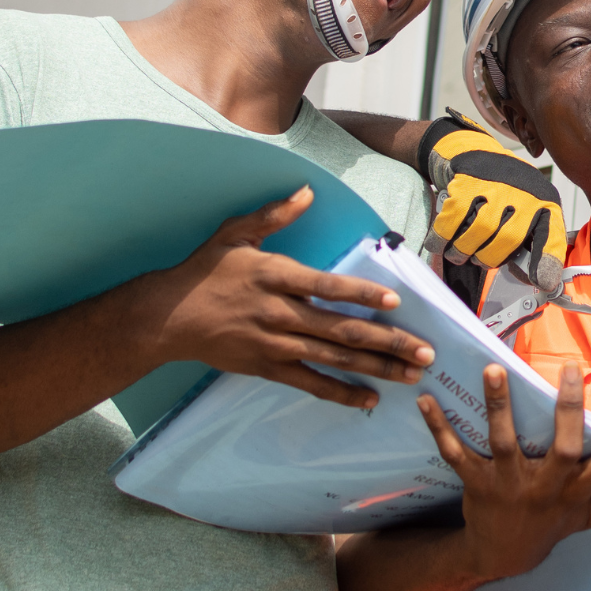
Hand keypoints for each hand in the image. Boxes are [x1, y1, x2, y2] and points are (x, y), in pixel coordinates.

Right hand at [133, 186, 434, 408]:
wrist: (166, 317)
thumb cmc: (204, 271)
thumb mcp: (235, 234)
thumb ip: (274, 214)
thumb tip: (307, 190)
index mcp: (275, 276)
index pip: (326, 287)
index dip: (361, 293)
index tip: (394, 301)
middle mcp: (278, 313)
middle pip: (341, 330)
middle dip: (387, 342)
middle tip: (424, 352)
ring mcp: (273, 344)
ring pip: (333, 359)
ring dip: (375, 368)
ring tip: (410, 375)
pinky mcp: (266, 368)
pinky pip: (309, 383)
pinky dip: (340, 393)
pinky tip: (368, 399)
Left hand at [417, 363, 590, 582]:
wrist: (499, 555)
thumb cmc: (549, 526)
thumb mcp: (587, 519)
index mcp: (574, 492)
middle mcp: (543, 487)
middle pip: (561, 447)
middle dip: (566, 407)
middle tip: (569, 368)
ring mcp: (507, 483)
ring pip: (503, 441)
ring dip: (498, 405)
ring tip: (495, 369)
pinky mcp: (474, 482)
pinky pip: (455, 452)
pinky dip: (440, 426)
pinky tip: (428, 399)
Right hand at [421, 111, 567, 291]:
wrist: (471, 151)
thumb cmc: (501, 192)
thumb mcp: (523, 214)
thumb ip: (529, 245)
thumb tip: (539, 282)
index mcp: (543, 202)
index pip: (550, 235)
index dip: (547, 261)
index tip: (543, 283)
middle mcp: (524, 190)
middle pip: (507, 240)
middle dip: (488, 259)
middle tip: (478, 259)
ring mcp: (496, 183)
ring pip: (479, 231)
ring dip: (463, 251)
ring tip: (459, 253)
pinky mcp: (467, 180)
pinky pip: (452, 220)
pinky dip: (442, 238)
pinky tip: (440, 243)